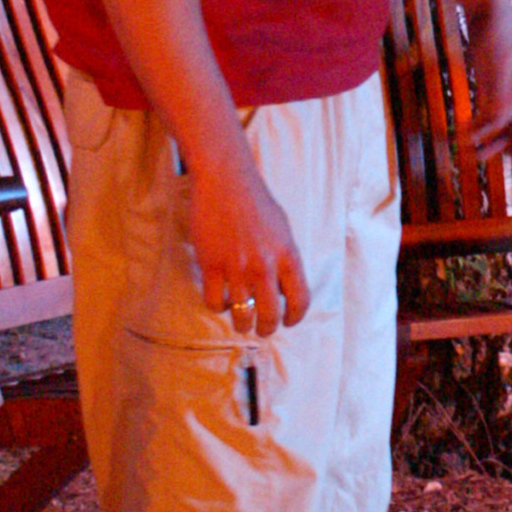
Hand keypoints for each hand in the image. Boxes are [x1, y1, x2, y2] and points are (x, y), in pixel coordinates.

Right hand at [187, 146, 310, 334]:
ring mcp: (237, 267)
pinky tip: (221, 301)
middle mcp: (265, 265)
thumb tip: (282, 289)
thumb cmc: (256, 202)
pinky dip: (219, 307)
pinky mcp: (211, 265)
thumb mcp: (283, 229)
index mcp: (288, 255)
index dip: (295, 317)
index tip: (288, 321)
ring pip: (242, 315)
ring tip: (242, 322)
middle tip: (262, 329)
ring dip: (242, 324)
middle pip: (270, 316)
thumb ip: (285, 259)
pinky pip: (214, 302)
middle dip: (267, 329)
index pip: (300, 301)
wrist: (226, 181)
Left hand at [468, 0, 511, 161]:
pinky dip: (480, 125)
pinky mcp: (493, 84)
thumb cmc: (496, 31)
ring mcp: (509, 88)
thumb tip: (498, 121)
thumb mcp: (497, 61)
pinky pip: (489, 112)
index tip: (511, 159)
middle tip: (481, 157)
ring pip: (504, 124)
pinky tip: (465, 130)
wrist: (487, 6)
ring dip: (490, 139)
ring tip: (470, 149)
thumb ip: (499, 90)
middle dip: (503, 146)